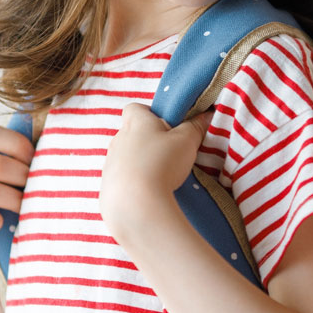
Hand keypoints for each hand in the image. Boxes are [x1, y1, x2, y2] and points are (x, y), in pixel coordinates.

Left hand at [101, 104, 212, 229]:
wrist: (135, 204)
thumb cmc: (161, 164)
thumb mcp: (187, 141)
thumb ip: (195, 126)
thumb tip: (205, 115)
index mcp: (136, 122)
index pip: (136, 108)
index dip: (150, 113)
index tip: (167, 126)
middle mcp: (118, 139)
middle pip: (133, 133)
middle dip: (149, 141)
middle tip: (169, 153)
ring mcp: (110, 163)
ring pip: (126, 157)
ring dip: (141, 163)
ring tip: (160, 177)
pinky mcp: (107, 186)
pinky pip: (121, 180)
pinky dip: (134, 183)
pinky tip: (148, 193)